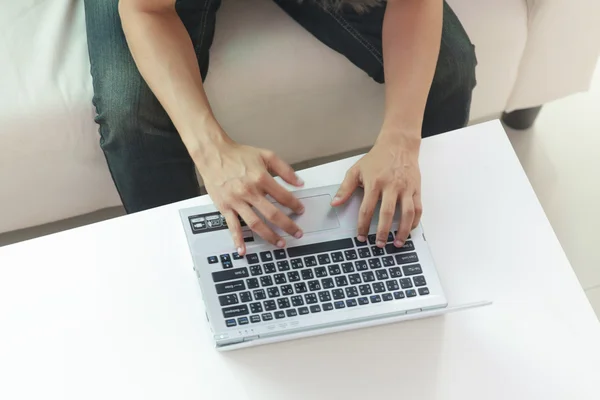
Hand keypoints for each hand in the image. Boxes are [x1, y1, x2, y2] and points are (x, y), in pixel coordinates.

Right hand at [195, 140, 304, 255]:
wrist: (213, 154)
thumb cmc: (238, 155)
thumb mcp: (266, 155)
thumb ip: (285, 169)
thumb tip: (299, 182)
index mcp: (261, 178)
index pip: (283, 196)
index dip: (295, 205)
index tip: (300, 210)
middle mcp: (249, 191)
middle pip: (272, 214)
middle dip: (287, 226)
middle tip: (297, 233)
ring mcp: (236, 201)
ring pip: (255, 223)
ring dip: (269, 236)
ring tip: (280, 243)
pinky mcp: (225, 207)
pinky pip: (232, 226)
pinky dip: (237, 239)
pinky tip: (243, 249)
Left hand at [331, 135, 421, 247]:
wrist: (398, 144)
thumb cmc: (378, 158)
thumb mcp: (357, 170)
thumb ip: (345, 188)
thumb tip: (335, 203)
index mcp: (375, 183)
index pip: (367, 209)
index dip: (363, 225)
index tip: (361, 236)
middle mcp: (391, 186)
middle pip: (387, 213)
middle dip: (383, 231)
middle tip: (379, 244)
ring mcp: (405, 188)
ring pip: (407, 213)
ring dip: (402, 230)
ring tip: (397, 242)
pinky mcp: (416, 189)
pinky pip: (418, 208)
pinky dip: (415, 221)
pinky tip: (410, 229)